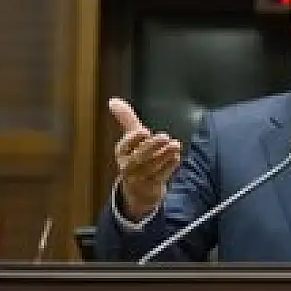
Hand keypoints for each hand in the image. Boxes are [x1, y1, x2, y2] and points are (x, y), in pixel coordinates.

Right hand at [109, 98, 181, 220]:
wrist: (139, 189)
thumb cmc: (136, 157)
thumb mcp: (131, 138)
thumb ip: (125, 119)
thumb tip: (113, 100)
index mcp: (122, 152)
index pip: (124, 146)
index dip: (133, 139)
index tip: (143, 131)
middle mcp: (128, 167)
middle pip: (137, 158)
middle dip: (151, 147)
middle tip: (164, 136)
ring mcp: (140, 179)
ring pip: (150, 168)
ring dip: (163, 156)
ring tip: (175, 145)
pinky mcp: (152, 188)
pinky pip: (160, 177)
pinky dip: (169, 167)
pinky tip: (176, 156)